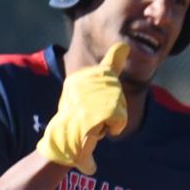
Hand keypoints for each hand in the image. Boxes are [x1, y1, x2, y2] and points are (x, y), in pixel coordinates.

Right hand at [37, 42, 128, 175]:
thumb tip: (125, 44)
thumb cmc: (78, 120)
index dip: (106, 95)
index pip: (109, 78)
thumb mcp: (92, 89)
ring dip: (113, 119)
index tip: (91, 106)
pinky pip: (120, 117)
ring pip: (120, 104)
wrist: (63, 145)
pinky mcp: (95, 112)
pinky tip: (100, 130)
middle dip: (112, 108)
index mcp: (80, 77)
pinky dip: (115, 127)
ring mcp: (88, 97)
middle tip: (94, 118)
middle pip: (117, 91)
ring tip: (95, 124)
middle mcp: (82, 83)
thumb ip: (109, 67)